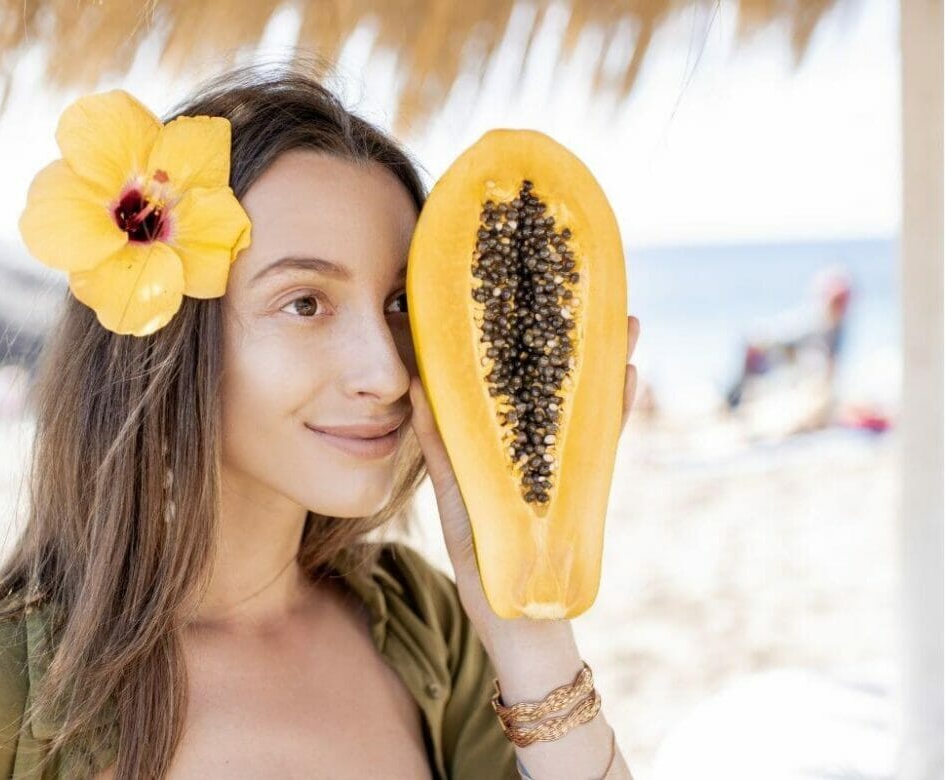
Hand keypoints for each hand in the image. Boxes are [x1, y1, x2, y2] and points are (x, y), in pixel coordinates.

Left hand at [408, 315, 640, 634]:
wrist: (518, 619)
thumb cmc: (480, 561)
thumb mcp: (454, 497)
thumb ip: (442, 447)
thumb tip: (418, 387)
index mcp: (499, 445)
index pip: (509, 385)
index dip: (514, 344)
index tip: (515, 298)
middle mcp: (536, 447)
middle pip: (555, 382)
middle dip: (568, 341)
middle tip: (581, 294)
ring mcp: (566, 464)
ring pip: (586, 402)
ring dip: (602, 362)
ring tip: (618, 320)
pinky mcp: (586, 486)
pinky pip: (606, 440)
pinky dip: (617, 408)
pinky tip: (627, 373)